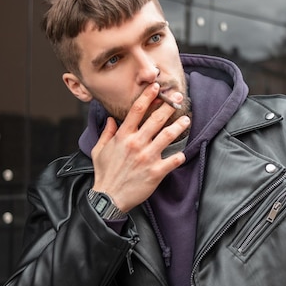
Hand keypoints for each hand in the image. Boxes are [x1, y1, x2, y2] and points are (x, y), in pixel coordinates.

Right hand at [91, 83, 190, 211]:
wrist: (109, 198)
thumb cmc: (104, 174)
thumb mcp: (99, 151)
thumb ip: (106, 133)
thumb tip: (110, 119)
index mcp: (123, 136)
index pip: (137, 110)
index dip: (149, 96)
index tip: (157, 87)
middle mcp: (136, 143)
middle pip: (156, 119)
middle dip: (169, 106)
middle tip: (179, 98)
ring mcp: (147, 157)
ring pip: (168, 135)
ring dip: (179, 125)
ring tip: (186, 119)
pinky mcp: (155, 172)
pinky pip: (173, 160)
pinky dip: (180, 156)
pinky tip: (183, 152)